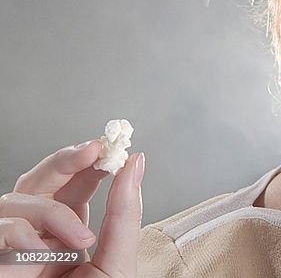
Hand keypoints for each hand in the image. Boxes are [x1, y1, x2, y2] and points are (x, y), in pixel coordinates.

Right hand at [0, 141, 143, 276]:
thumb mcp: (116, 262)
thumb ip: (125, 216)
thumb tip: (136, 163)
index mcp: (68, 234)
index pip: (73, 185)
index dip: (87, 163)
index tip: (108, 147)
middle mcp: (38, 235)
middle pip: (40, 180)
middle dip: (66, 159)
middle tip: (94, 150)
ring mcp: (13, 246)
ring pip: (15, 199)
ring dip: (53, 212)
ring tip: (82, 241)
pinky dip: (19, 232)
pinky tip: (43, 252)